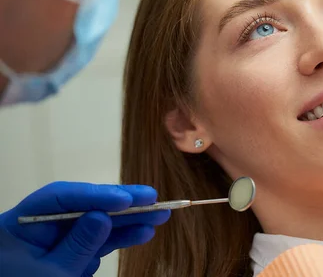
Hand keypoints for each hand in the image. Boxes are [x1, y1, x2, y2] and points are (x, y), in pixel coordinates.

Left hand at [0, 182, 170, 276]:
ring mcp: (58, 240)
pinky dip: (121, 238)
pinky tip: (144, 232)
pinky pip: (99, 242)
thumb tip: (104, 217)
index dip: (95, 195)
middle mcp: (40, 225)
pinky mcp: (72, 253)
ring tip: (161, 214)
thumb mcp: (50, 274)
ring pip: (97, 223)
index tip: (126, 200)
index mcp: (20, 224)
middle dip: (121, 204)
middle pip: (84, 206)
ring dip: (130, 220)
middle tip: (152, 198)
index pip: (59, 197)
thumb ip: (78, 246)